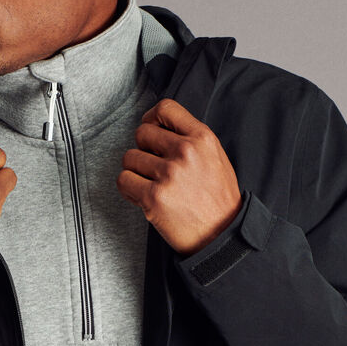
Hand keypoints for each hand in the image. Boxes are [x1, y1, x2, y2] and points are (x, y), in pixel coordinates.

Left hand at [116, 98, 242, 255]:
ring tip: (152, 185)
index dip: (151, 118)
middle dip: (144, 149)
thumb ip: (190, 138)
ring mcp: (169, 174)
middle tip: (154, 167)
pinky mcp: (154, 197)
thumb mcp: (215, 157)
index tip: (149, 130)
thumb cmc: (218, 199)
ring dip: (136, 171)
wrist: (222, 236)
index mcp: (203, 138)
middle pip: (142, 133)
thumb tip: (158, 126)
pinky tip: (142, 196)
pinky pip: (124, 180)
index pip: (165, 108)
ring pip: (129, 158)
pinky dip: (129, 189)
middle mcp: (186, 152)